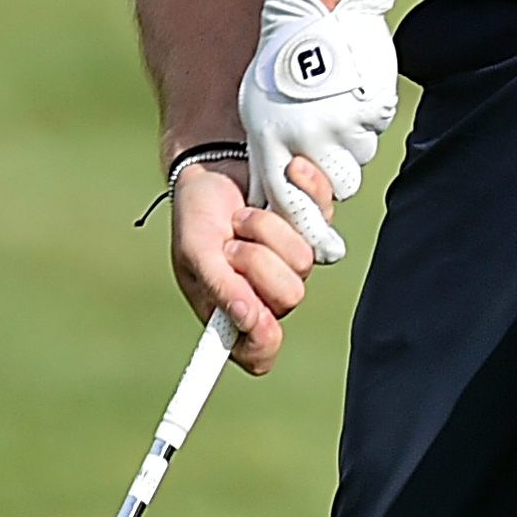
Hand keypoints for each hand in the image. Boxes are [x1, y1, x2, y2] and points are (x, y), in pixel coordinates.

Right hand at [169, 158, 313, 374]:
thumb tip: (244, 318)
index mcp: (236, 312)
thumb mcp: (195, 250)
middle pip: (289, 298)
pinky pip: (322, 219)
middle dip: (255, 261)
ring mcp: (296, 262)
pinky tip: (275, 190)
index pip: (260, 352)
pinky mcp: (316, 229)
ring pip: (303, 260)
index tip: (253, 317)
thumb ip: (217, 285)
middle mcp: (271, 294)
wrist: (216, 164)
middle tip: (232, 243)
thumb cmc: (199, 214)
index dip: (262, 340)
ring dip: (267, 228)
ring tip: (245, 215)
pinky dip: (297, 197)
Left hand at [237, 0, 397, 260]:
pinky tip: (350, 91)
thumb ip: (267, 150)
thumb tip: (272, 192)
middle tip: (333, 144)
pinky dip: (366, 119)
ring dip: (352, 144)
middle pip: (335, 187)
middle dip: (336, 174)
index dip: (307, 226)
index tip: (326, 249)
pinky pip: (374, 133)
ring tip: (336, 106)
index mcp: (270, 138)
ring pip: (358, 160)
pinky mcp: (369, 110)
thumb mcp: (257, 106)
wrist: (321, 10)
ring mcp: (340, 124)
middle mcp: (305, 137)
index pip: (288, 202)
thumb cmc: (283, 59)